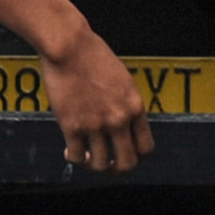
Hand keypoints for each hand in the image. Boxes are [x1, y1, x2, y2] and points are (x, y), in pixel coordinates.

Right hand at [38, 27, 153, 172]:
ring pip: (100, 165)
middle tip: (107, 163)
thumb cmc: (92, 55)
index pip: (146, 147)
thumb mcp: (122, 80)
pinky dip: (73, 158)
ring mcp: (95, 125)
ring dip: (93, 164)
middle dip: (117, 168)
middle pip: (126, 163)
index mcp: (134, 107)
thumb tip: (124, 123)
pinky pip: (76, 156)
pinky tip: (69, 151)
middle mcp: (118, 119)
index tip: (125, 151)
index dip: (136, 155)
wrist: (69, 46)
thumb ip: (125, 104)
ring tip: (86, 156)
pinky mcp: (72, 126)